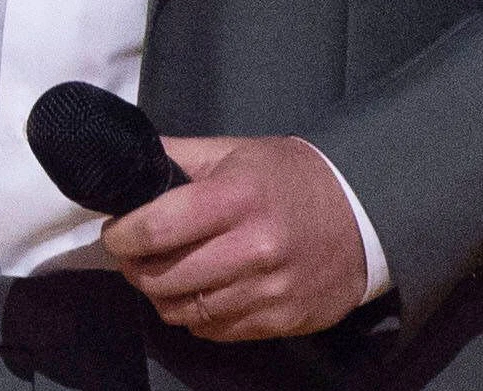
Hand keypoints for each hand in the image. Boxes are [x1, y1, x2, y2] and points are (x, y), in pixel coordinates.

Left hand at [100, 135, 368, 342]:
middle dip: (135, 267)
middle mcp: (255, 248)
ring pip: (184, 311)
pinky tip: (199, 292)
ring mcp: (269, 291)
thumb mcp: (237, 152)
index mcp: (238, 197)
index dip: (123, 235)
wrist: (366, 215)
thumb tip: (126, 161)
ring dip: (161, 295)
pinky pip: (215, 330)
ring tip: (163, 274)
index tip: (117, 232)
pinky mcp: (281, 321)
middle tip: (133, 254)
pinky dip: (196, 315)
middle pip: (165, 277)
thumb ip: (180, 156)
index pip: (158, 227)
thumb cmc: (293, 179)